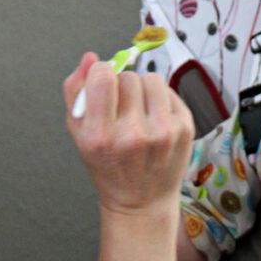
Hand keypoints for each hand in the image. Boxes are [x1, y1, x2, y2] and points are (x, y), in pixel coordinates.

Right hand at [63, 53, 193, 215]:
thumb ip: (76, 91)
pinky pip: (170, 91)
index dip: (101, 73)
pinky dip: (160, 100)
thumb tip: (90, 58)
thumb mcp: (79, 133)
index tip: (102, 83)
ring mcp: (163, 133)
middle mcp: (133, 135)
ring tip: (138, 112)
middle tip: (121, 109)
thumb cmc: (107, 166)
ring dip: (143, 89)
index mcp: (101, 136)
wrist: (141, 201)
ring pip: (151, 79)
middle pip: (128, 77)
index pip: (103, 76)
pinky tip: (154, 120)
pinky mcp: (184, 129)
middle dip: (122, 86)